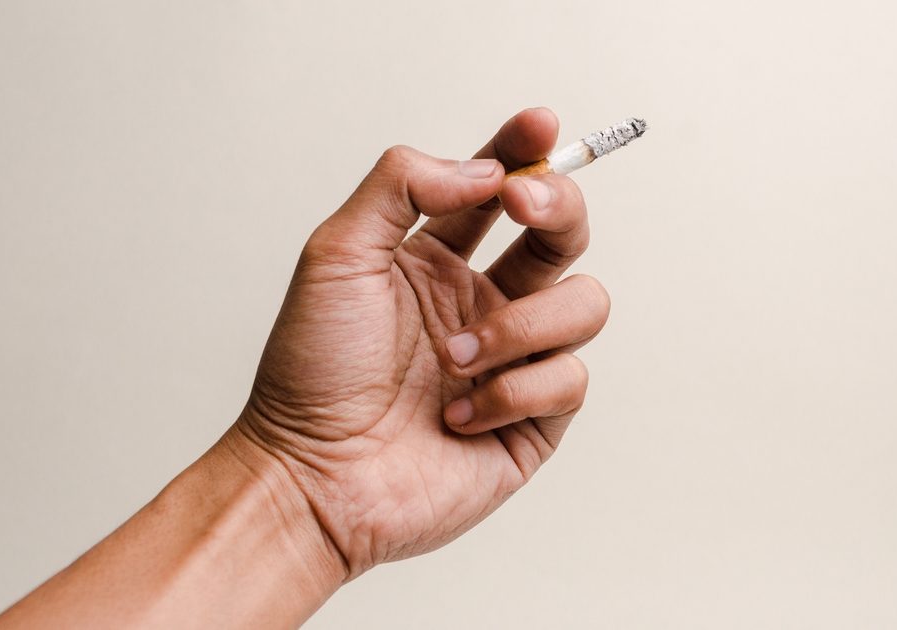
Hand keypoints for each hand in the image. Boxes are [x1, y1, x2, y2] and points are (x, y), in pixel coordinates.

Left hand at [236, 107, 610, 579]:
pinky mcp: (533, 419)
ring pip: (583, 304)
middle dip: (557, 207)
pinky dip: (512, 391)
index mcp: (437, 261)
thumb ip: (402, 186)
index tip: (538, 126)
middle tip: (525, 203)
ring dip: (519, 326)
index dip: (525, 152)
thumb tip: (483, 170)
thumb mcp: (336, 254)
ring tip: (456, 359)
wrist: (314, 477)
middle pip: (561, 235)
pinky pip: (569, 378)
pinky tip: (459, 415)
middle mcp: (483, 304)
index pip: (498, 190)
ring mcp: (512, 361)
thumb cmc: (313, 371)